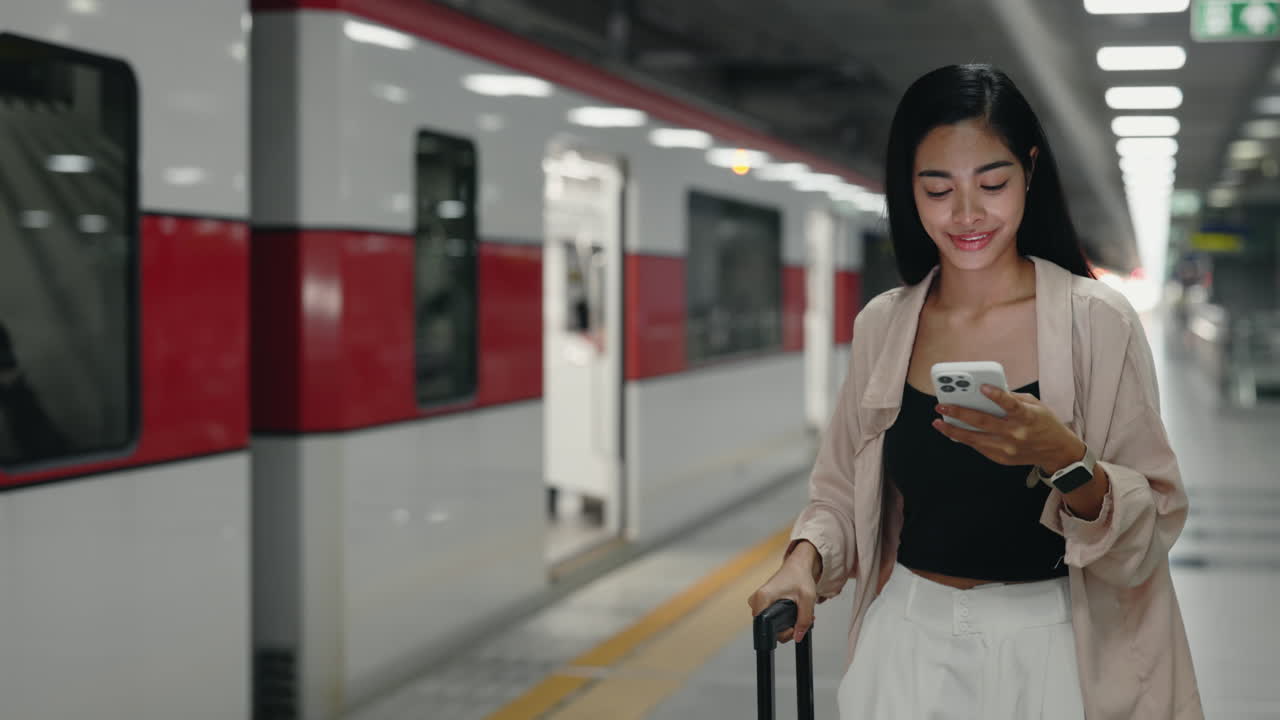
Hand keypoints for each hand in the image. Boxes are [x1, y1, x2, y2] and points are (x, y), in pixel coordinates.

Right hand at [747, 541, 818, 643]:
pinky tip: (792, 611)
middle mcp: (756, 600)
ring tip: (798, 613)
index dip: (782, 632)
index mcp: (763, 597)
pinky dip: (782, 618)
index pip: (766, 627)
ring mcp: (758, 601)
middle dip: (787, 628)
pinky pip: (769, 617)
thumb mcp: (807, 599)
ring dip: (786, 623)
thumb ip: (804, 620)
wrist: (797, 565)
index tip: (794, 626)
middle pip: (768, 628)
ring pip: (770, 624)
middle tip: (800, 619)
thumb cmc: (799, 576)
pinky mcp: (762, 601)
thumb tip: (798, 636)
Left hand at [932, 385, 1083, 471]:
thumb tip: (986, 391)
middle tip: (942, 406)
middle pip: (984, 422)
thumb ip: (1012, 398)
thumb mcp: (1035, 405)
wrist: (1056, 451)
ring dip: (954, 430)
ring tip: (939, 422)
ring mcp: (1008, 448)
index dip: (997, 396)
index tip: (982, 387)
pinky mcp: (1002, 458)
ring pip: (975, 439)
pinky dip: (965, 438)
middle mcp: (1016, 433)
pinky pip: (979, 446)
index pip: (1011, 405)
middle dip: (960, 413)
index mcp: (1028, 417)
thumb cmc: (1044, 423)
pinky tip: (953, 430)